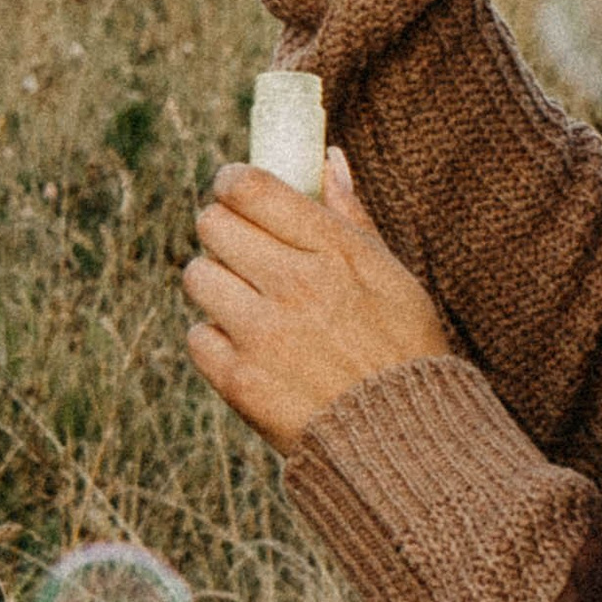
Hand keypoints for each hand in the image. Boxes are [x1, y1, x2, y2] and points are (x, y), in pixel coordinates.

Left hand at [182, 152, 448, 444]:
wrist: (405, 444)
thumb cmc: (402, 350)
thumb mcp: (393, 275)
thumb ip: (350, 215)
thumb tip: (329, 157)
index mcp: (334, 252)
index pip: (250, 187)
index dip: (231, 183)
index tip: (233, 191)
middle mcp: (295, 285)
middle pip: (211, 224)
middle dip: (222, 232)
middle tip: (240, 251)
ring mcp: (263, 334)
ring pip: (196, 276)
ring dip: (215, 286)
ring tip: (248, 304)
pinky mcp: (239, 380)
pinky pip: (197, 336)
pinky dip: (216, 342)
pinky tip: (250, 352)